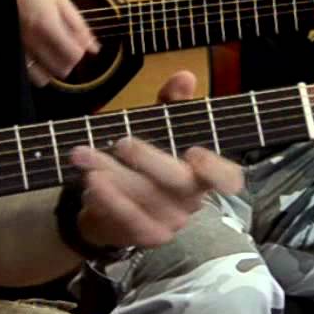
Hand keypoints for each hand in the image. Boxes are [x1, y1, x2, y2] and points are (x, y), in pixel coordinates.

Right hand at [8, 0, 97, 85]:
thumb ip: (77, 24)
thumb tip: (93, 47)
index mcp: (47, 24)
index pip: (74, 55)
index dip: (79, 51)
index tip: (77, 43)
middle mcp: (31, 41)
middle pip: (61, 70)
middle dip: (68, 62)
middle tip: (65, 47)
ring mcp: (17, 48)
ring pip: (41, 78)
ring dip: (50, 69)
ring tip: (49, 54)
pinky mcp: (8, 51)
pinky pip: (24, 73)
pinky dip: (33, 70)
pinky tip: (34, 56)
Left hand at [67, 69, 240, 248]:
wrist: (109, 210)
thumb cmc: (142, 165)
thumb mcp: (157, 129)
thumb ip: (172, 103)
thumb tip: (185, 76)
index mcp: (202, 175)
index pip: (229, 179)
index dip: (217, 169)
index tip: (195, 152)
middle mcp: (192, 201)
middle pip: (178, 182)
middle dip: (149, 159)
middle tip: (121, 142)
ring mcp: (171, 222)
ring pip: (145, 197)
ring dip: (112, 173)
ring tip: (84, 154)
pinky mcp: (146, 236)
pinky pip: (128, 218)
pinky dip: (108, 197)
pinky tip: (90, 179)